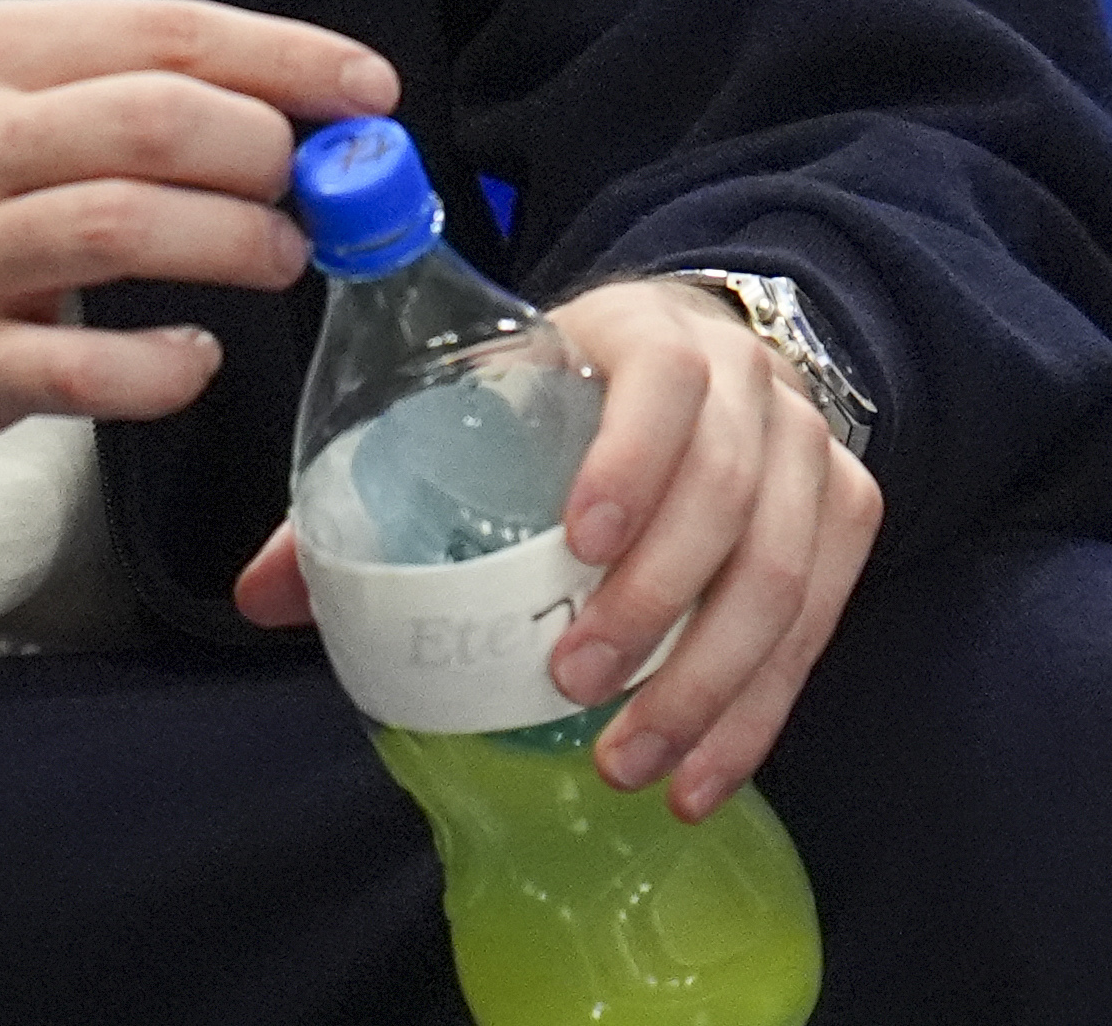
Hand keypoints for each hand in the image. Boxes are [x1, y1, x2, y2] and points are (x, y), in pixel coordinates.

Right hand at [0, 0, 397, 570]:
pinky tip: (190, 363)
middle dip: (269, 151)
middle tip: (314, 188)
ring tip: (280, 258)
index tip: (365, 89)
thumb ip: (94, 91)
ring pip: (131, 224)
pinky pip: (85, 364)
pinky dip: (163, 366)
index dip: (286, 57)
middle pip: (160, 119)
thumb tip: (269, 104)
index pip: (164, 32)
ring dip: (236, 242)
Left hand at [234, 274, 882, 820]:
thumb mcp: (484, 396)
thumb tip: (261, 595)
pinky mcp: (849, 512)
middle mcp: (751, 383)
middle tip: (576, 686)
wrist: (705, 355)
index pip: (661, 385)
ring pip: (785, 572)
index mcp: (649, 334)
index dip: (631, 461)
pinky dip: (762, 708)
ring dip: (710, 682)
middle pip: (731, 494)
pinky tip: (702, 776)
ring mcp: (811, 448)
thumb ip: (377, 484)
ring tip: (634, 765)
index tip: (578, 545)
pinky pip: (821, 620)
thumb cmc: (571, 390)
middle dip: (657, 603)